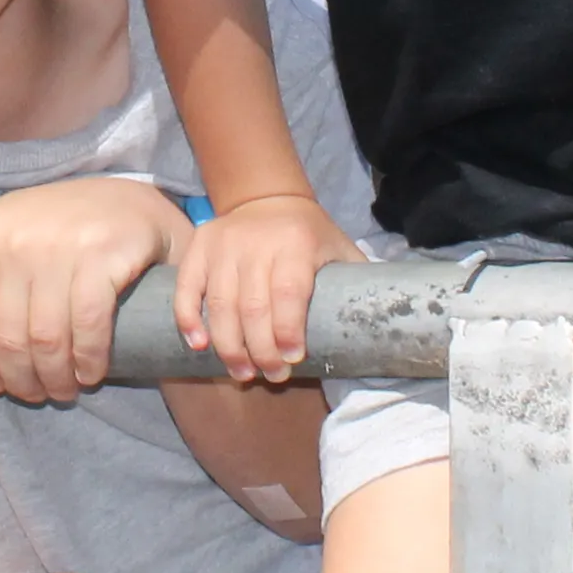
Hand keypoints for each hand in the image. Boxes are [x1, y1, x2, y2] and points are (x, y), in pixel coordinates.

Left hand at [0, 177, 190, 404]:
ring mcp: (60, 245)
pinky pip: (86, 325)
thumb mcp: (15, 230)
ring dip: (56, 377)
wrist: (136, 202)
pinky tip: (91, 373)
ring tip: (65, 390)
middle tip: (38, 395)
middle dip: (22, 378)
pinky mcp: (101, 255)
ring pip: (46, 337)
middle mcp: (18, 237)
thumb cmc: (69, 227)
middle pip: (10, 334)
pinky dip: (88, 359)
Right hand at [169, 191, 358, 385]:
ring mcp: (223, 245)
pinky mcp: (199, 248)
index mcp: (296, 243)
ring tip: (242, 373)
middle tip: (271, 376)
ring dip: (229, 346)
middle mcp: (256, 242)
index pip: (289, 293)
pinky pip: (187, 288)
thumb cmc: (309, 235)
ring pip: (220, 304)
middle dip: (261, 350)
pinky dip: (189, 319)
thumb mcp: (338, 248)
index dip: (288, 331)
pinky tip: (198, 345)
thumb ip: (357, 281)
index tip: (293, 360)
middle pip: (253, 306)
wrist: (267, 197)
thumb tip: (384, 326)